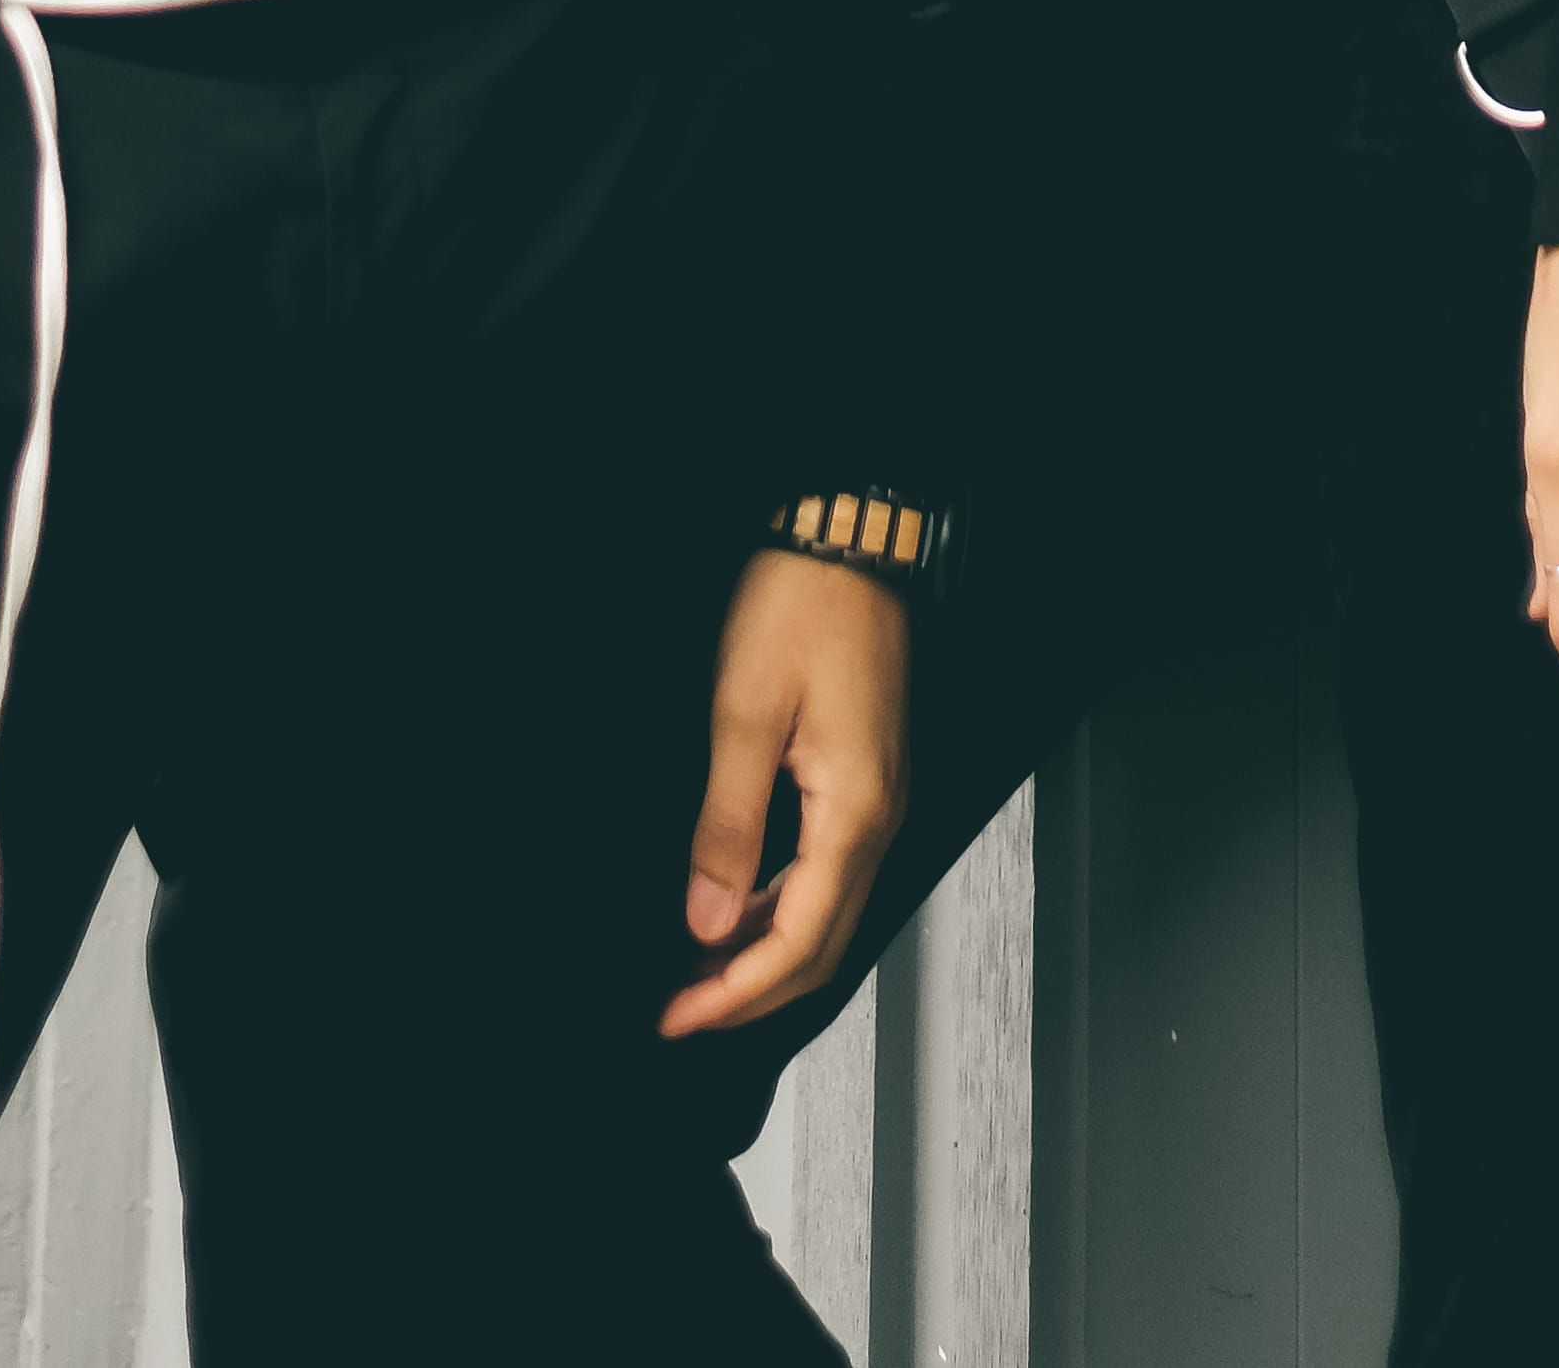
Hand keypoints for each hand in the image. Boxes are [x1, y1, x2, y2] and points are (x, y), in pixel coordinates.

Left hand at [658, 552, 907, 1037]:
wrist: (845, 542)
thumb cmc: (805, 605)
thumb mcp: (744, 713)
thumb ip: (727, 826)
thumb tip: (707, 920)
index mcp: (856, 811)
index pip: (801, 942)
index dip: (737, 993)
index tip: (680, 1016)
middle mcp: (878, 817)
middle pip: (823, 947)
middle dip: (750, 994)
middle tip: (681, 1014)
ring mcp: (875, 801)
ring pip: (827, 916)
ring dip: (764, 957)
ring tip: (697, 974)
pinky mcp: (863, 783)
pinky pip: (826, 875)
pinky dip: (780, 910)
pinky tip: (737, 910)